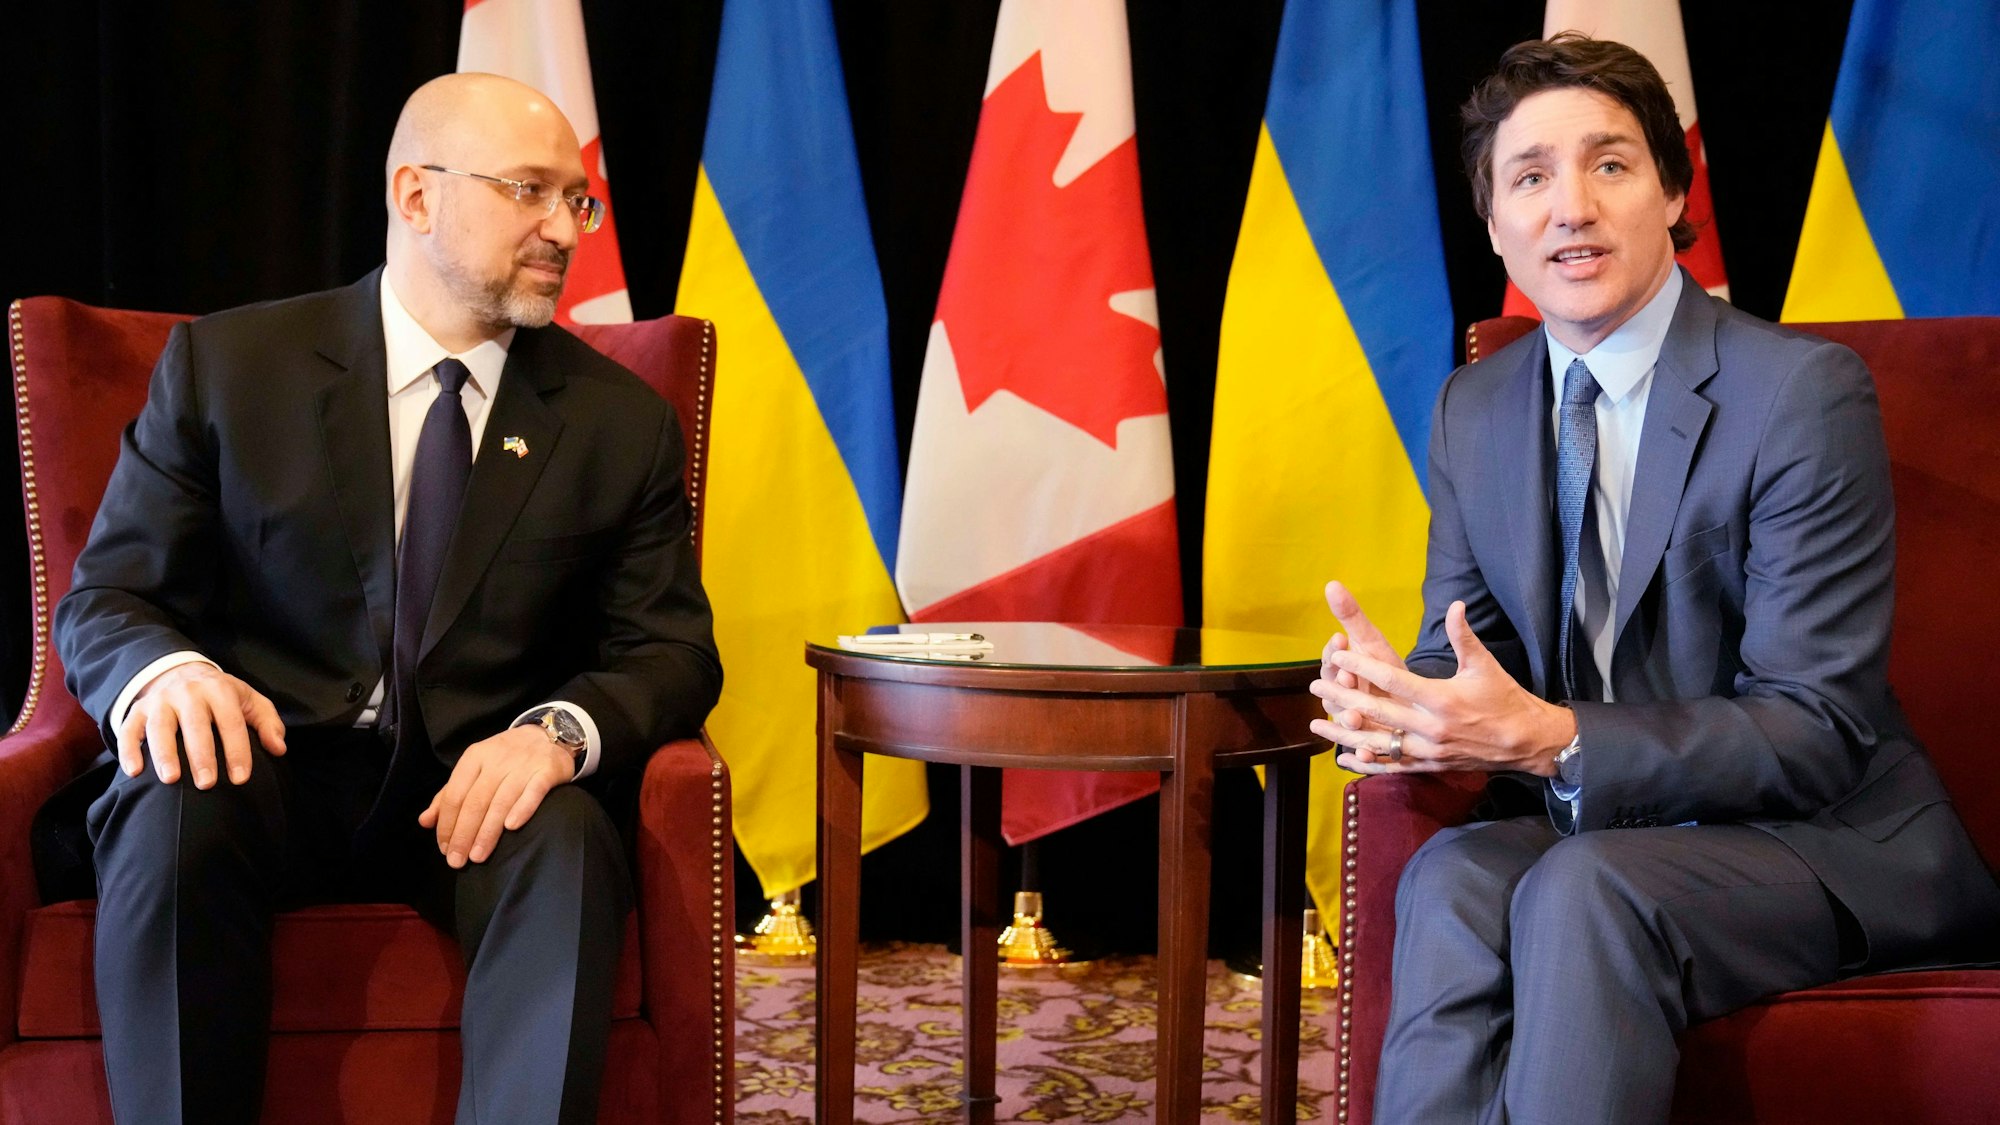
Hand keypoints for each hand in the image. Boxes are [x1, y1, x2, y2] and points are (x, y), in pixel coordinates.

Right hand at [120, 662, 286, 786]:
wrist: (180, 671)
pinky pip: (128, 729)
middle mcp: (188, 693)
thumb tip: (278, 749)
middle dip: (201, 754)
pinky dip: (128, 749)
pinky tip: (134, 771)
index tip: (241, 778)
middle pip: (195, 724)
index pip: (231, 721)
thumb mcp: (249, 699)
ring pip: (160, 726)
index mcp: (219, 690)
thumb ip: (268, 722)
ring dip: (164, 753)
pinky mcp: (137, 710)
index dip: (237, 750)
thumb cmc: (221, 695)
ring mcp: (160, 701)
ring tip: (171, 779)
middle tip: (207, 783)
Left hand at [418, 724, 574, 867]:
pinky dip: (522, 809)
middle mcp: (497, 760)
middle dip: (464, 834)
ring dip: (487, 831)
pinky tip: (511, 828)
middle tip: (457, 860)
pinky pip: (533, 792)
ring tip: (478, 856)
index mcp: (475, 757)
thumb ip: (449, 794)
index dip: (447, 824)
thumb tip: (425, 821)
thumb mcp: (474, 768)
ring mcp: (523, 765)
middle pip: (475, 802)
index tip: (444, 848)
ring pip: (501, 802)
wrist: (548, 736)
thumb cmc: (505, 758)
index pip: (455, 795)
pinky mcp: (547, 770)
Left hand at [1309, 595, 1573, 776]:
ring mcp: (1428, 751)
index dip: (1363, 667)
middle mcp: (1430, 728)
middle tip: (1315, 687)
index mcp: (1441, 700)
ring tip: (1316, 724)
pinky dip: (1367, 763)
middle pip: (1377, 712)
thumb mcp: (1485, 665)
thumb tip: (1456, 604)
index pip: (1392, 681)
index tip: (1340, 655)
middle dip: (1343, 699)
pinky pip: (1392, 767)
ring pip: (1377, 744)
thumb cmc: (1505, 699)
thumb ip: (1464, 636)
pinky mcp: (1429, 766)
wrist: (1527, 742)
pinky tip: (1344, 757)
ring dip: (1344, 734)